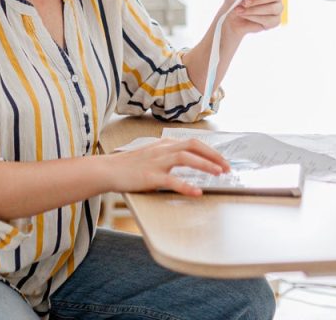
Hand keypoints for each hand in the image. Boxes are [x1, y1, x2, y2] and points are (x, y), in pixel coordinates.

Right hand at [103, 139, 230, 196]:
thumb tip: (187, 161)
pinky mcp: (150, 176)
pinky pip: (171, 180)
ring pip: (185, 158)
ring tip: (219, 174)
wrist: (107, 170)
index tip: (223, 161)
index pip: (193, 142)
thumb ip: (168, 156)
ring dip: (205, 165)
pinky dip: (186, 186)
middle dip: (213, 155)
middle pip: (193, 145)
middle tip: (228, 167)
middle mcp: (162, 150)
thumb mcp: (151, 155)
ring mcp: (156, 162)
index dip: (211, 151)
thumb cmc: (129, 166)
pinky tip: (197, 192)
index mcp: (164, 144)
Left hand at [221, 0, 283, 35]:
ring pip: (273, 8)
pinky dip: (256, 18)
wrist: (230, 16)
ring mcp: (277, 8)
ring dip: (254, 10)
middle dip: (258, 1)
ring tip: (240, 10)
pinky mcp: (275, 21)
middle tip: (244, 3)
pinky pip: (270, 20)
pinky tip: (246, 16)